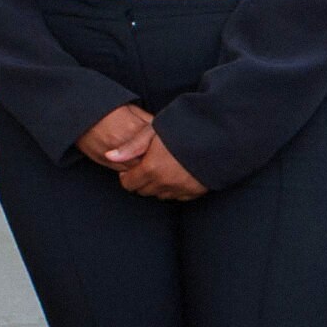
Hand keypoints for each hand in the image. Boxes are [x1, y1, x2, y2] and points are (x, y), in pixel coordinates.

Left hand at [78, 104, 207, 203]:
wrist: (216, 136)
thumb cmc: (181, 129)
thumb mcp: (152, 131)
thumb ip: (130, 146)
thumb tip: (109, 157)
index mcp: (151, 168)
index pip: (129, 184)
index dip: (127, 176)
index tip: (130, 169)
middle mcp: (165, 182)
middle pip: (144, 191)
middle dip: (141, 181)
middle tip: (145, 168)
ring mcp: (181, 188)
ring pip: (161, 195)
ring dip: (158, 186)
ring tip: (162, 170)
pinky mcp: (196, 191)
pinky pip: (179, 197)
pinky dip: (175, 189)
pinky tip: (176, 175)